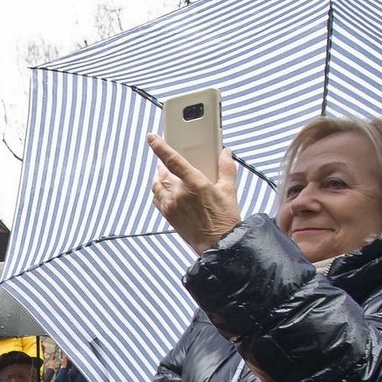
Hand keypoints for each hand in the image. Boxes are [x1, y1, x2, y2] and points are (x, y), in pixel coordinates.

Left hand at [147, 134, 241, 253]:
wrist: (218, 243)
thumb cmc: (225, 218)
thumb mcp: (230, 190)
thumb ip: (226, 168)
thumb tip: (225, 153)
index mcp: (194, 184)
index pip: (172, 160)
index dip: (160, 147)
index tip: (151, 137)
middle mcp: (179, 194)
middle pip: (163, 172)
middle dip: (164, 163)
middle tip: (169, 158)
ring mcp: (171, 205)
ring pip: (157, 184)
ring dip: (159, 176)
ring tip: (166, 171)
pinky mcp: (167, 216)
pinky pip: (156, 198)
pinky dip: (158, 190)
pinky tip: (164, 189)